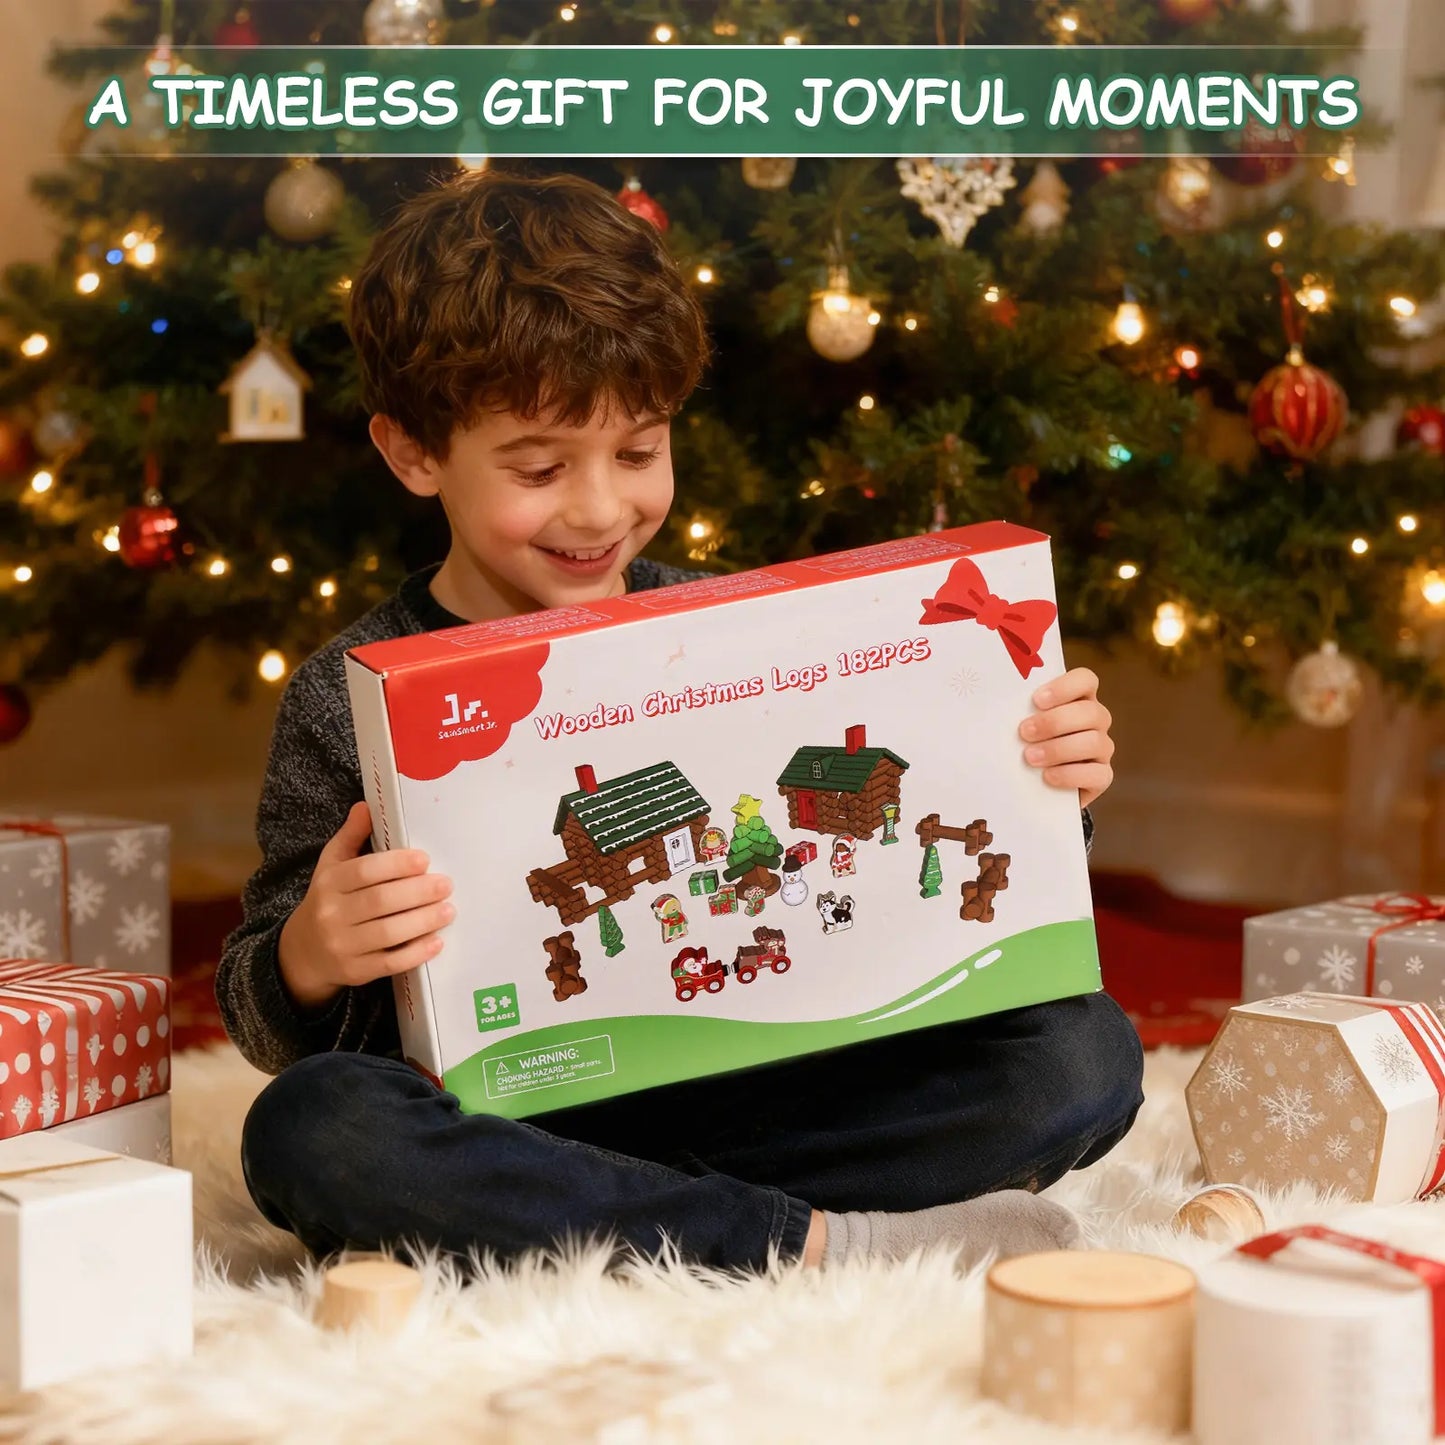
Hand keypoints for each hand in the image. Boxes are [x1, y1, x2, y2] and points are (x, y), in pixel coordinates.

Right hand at [278, 801, 453, 1009]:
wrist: (303, 952)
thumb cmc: (329, 900)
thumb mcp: (331, 865)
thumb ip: (351, 836)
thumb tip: (367, 806)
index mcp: (329, 883)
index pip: (364, 872)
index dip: (396, 865)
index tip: (424, 859)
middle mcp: (332, 915)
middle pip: (380, 902)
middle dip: (417, 893)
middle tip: (446, 884)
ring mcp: (342, 946)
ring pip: (388, 933)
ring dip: (423, 921)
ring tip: (448, 911)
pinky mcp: (355, 971)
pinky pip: (390, 963)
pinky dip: (415, 953)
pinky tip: (437, 942)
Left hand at [1019, 667, 1114, 809]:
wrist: (1034, 785)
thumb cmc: (1024, 743)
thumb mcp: (1017, 723)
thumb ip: (1013, 709)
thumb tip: (984, 702)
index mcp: (1077, 699)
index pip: (1086, 680)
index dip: (1065, 687)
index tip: (1036, 700)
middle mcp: (1095, 720)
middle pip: (1091, 712)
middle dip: (1055, 722)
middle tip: (1024, 732)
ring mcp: (1101, 748)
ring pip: (1095, 742)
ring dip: (1059, 749)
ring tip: (1029, 757)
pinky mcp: (1102, 776)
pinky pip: (1098, 774)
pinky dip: (1070, 775)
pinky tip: (1048, 777)